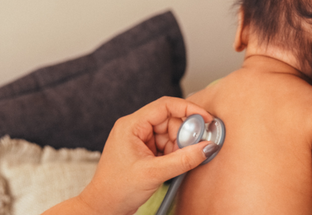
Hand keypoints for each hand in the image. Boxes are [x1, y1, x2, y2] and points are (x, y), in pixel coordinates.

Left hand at [73, 97, 217, 214]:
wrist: (104, 207)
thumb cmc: (117, 189)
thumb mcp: (154, 173)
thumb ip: (183, 159)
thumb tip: (207, 147)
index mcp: (131, 125)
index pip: (164, 106)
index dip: (188, 109)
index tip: (206, 119)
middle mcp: (135, 129)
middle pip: (169, 121)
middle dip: (183, 135)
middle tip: (193, 150)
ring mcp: (139, 140)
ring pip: (169, 135)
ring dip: (178, 148)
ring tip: (177, 163)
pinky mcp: (143, 152)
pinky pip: (165, 146)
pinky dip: (173, 154)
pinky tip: (172, 167)